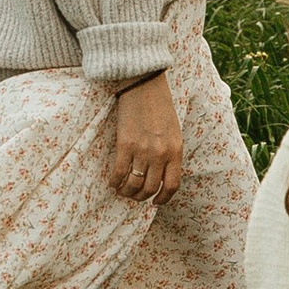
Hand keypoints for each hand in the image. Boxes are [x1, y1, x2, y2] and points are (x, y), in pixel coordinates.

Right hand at [111, 72, 183, 204]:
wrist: (143, 85)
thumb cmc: (160, 106)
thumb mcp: (174, 131)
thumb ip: (171, 153)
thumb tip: (162, 174)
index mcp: (176, 150)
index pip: (172, 185)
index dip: (163, 199)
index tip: (155, 202)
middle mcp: (161, 154)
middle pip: (151, 188)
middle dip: (141, 197)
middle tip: (135, 196)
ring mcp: (142, 150)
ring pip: (134, 184)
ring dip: (127, 192)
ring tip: (122, 191)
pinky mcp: (125, 144)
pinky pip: (119, 172)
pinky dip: (115, 182)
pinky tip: (113, 183)